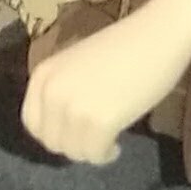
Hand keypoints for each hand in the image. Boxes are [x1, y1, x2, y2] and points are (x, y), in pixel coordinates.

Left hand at [22, 6, 186, 164]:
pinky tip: (116, 146)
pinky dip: (105, 155)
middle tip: (95, 140)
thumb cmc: (126, 46)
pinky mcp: (99, 121)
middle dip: (74, 145)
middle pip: (52, 142)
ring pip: (73, 152)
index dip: (53, 135)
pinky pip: (95, 154)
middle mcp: (51, 92)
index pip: (32, 123)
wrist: (158, 34)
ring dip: (91, 151)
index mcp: (43, 75)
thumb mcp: (77, 66)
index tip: (73, 136)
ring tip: (109, 140)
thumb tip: (65, 129)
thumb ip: (64, 92)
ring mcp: (73, 108)